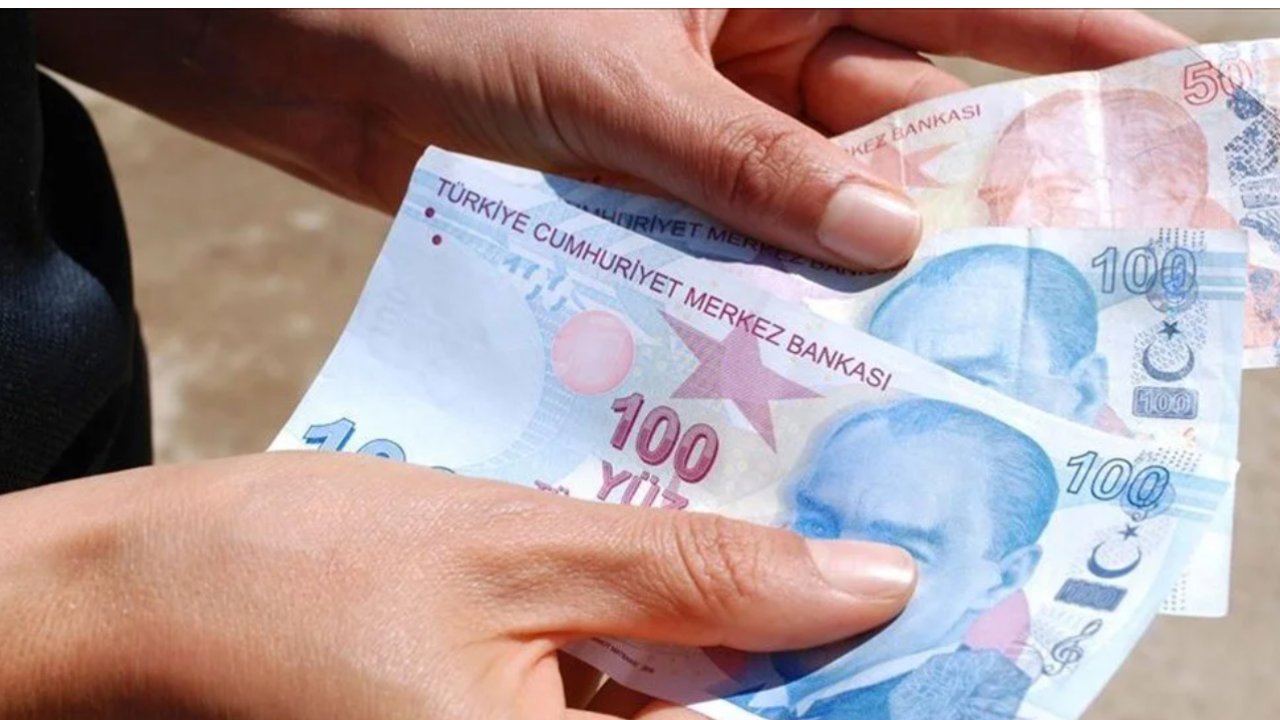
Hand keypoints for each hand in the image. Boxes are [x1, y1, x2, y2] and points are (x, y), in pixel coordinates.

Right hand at [0, 453, 913, 717]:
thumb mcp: (513, 550)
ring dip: (755, 644)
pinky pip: (630, 709)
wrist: (137, 600)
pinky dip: (682, 649)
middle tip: (897, 567)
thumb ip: (697, 572)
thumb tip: (867, 583)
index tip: (966, 633)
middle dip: (821, 664)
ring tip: (829, 552)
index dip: (881, 699)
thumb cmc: (289, 576)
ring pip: (690, 716)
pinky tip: (712, 575)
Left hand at [35, 10, 1188, 269]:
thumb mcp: (619, 81)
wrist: (315, 57)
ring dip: (878, 257)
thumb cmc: (448, 12)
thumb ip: (750, 163)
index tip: (1160, 97)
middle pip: (907, 112)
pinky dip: (784, 289)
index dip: (1067, 45)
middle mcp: (756, 44)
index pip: (954, 0)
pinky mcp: (657, 186)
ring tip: (960, 330)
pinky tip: (830, 344)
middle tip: (1065, 266)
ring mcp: (710, 121)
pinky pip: (748, 241)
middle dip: (982, 184)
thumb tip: (886, 231)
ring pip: (829, 192)